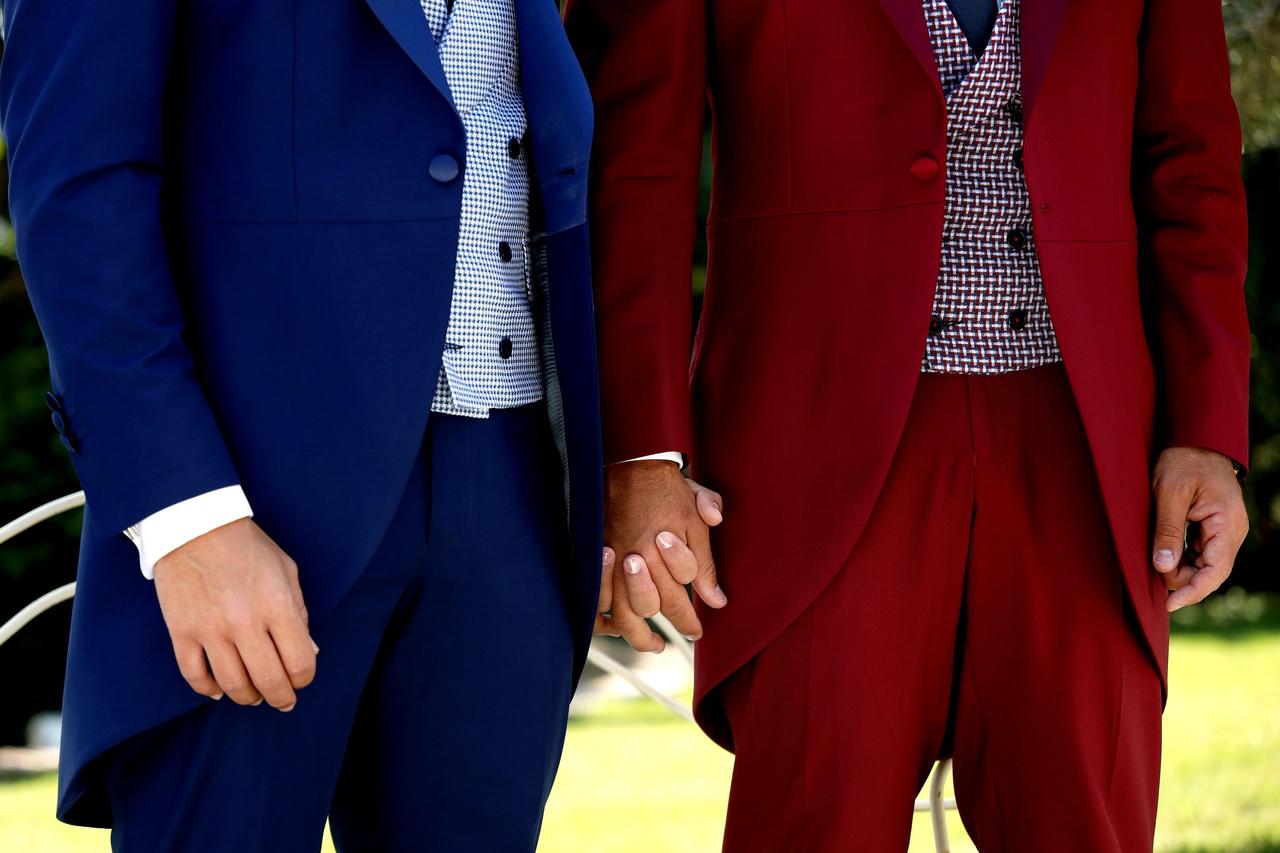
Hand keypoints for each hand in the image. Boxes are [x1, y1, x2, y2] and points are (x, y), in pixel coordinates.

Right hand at [153, 518, 317, 709]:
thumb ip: (299, 613)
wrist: (194, 526)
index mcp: (277, 605)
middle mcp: (245, 622)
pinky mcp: (181, 632)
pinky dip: (210, 690)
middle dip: (281, 697)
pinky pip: (195, 676)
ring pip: (233, 685)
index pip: (300, 662)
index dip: (305, 678)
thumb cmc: (248, 547)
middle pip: (269, 681)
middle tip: (283, 700)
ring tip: (255, 696)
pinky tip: (220, 690)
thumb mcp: (286, 571)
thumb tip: (311, 652)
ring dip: (248, 697)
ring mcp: (210, 630)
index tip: (302, 677)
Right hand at [596, 461, 726, 651]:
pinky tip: (616, 627)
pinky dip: (605, 616)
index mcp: (667, 545)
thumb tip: (718, 599)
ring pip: (624, 610)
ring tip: (653, 646)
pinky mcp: (596, 555)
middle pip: (657, 604)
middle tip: (688, 634)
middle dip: (676, 623)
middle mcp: (640, 556)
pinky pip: (598, 596)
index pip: (683, 592)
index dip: (691, 616)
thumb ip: (706, 559)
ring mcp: (615, 558)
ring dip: (639, 634)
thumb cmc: (668, 487)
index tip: (698, 629)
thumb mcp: (696, 514)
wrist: (629, 462)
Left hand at [1151, 447, 1248, 611]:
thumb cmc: (1183, 462)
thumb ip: (1168, 531)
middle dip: (1182, 580)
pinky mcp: (1214, 528)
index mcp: (1227, 524)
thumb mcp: (1169, 494)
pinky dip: (1182, 559)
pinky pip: (1201, 553)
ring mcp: (1224, 531)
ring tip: (1154, 561)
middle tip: (1151, 574)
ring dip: (1181, 569)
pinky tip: (1162, 555)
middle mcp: (1232, 531)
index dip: (1193, 590)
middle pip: (1211, 572)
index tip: (1169, 603)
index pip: (1216, 570)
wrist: (1195, 440)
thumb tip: (1163, 567)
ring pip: (1205, 565)